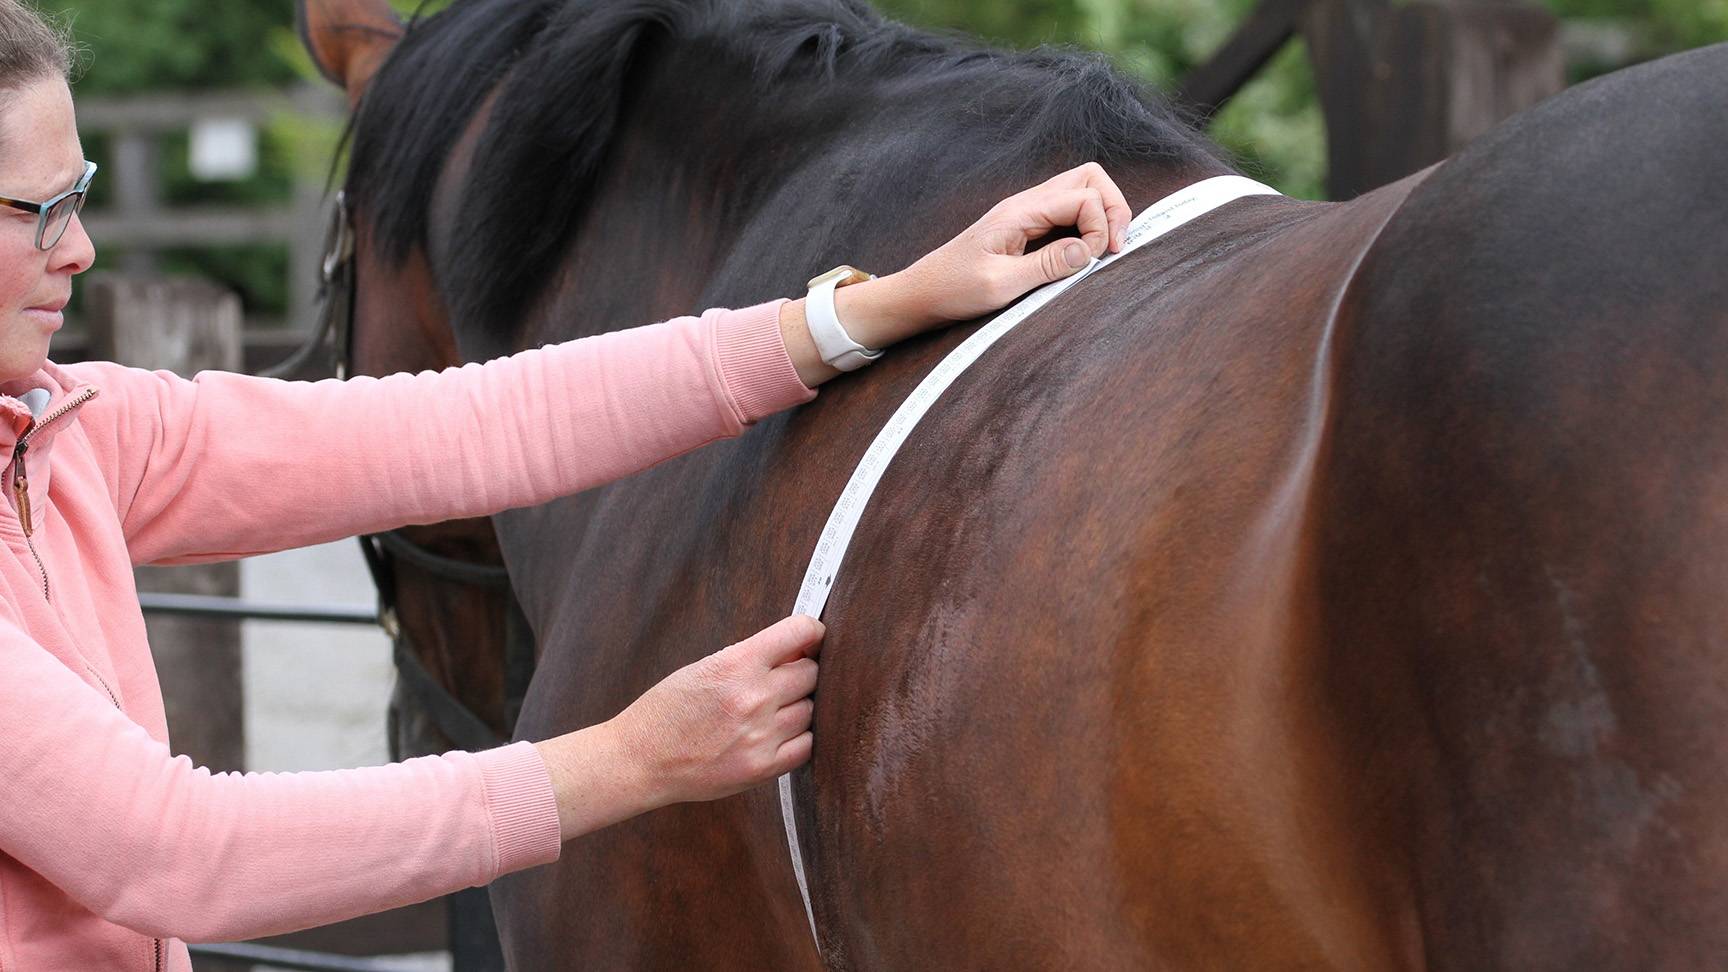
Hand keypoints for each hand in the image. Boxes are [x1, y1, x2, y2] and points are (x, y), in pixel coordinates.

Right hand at [535, 615, 822, 839]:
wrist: (639, 760)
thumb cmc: (667, 710)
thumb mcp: (704, 667)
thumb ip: (751, 658)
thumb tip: (799, 649)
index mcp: (735, 664)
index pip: (799, 632)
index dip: (811, 631)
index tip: (812, 636)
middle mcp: (753, 697)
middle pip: (811, 673)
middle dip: (801, 672)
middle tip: (783, 680)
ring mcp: (760, 735)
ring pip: (810, 709)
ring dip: (797, 706)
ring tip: (769, 712)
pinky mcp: (762, 767)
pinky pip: (806, 745)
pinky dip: (798, 738)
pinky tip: (777, 734)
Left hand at [780, 163, 1131, 385]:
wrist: (922, 293)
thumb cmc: (953, 289)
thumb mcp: (1000, 285)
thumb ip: (1046, 266)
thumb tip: (1089, 250)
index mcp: (1020, 211)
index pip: (1082, 195)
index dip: (1100, 224)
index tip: (1097, 259)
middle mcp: (1027, 204)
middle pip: (1088, 178)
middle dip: (1113, 207)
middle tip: (1114, 248)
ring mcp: (1029, 214)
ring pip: (1082, 192)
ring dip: (1102, 216)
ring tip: (1104, 252)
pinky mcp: (1029, 229)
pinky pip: (1069, 213)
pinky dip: (1087, 227)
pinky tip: (1086, 255)